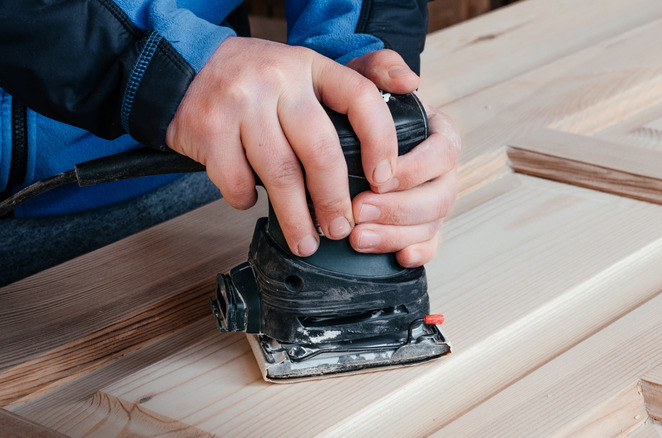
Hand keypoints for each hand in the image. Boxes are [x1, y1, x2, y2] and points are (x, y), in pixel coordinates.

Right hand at [166, 38, 405, 256]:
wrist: (186, 68)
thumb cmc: (257, 81)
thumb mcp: (307, 69)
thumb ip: (357, 78)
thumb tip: (410, 82)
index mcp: (311, 66)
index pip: (359, 97)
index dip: (381, 142)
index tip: (386, 180)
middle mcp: (278, 80)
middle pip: (320, 149)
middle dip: (335, 199)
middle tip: (341, 228)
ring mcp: (241, 104)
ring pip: (279, 172)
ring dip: (296, 217)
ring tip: (306, 241)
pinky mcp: (208, 128)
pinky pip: (235, 179)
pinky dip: (245, 200)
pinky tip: (252, 204)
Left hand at [347, 52, 461, 266]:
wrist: (349, 130)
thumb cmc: (361, 106)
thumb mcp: (365, 78)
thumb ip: (383, 68)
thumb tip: (407, 79)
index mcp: (439, 136)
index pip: (442, 154)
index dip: (414, 169)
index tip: (379, 177)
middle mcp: (441, 172)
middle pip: (440, 197)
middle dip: (399, 209)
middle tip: (359, 212)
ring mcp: (433, 200)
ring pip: (431, 224)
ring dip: (396, 234)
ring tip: (358, 238)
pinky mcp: (421, 225)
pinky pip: (429, 245)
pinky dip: (417, 253)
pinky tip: (399, 258)